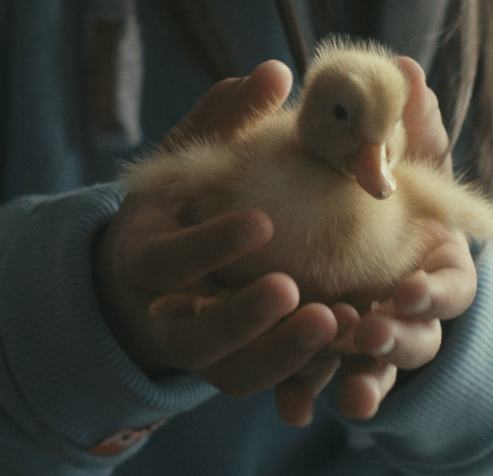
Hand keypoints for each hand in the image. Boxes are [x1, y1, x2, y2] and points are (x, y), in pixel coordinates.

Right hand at [95, 61, 342, 421]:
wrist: (152, 278)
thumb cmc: (176, 207)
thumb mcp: (187, 160)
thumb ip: (223, 122)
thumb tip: (275, 73)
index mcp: (146, 262)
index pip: (167, 262)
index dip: (208, 247)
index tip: (261, 222)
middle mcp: (165, 319)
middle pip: (193, 339)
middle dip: (240, 319)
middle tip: (293, 291)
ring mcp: (200, 354)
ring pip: (231, 375)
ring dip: (280, 357)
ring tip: (336, 323)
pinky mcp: (233, 370)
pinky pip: (264, 385)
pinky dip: (301, 376)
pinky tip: (347, 348)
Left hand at [332, 57, 477, 419]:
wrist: (297, 224)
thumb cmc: (357, 188)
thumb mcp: (372, 158)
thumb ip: (393, 129)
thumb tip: (407, 76)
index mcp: (428, 263)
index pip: (450, 286)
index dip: (434, 293)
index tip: (406, 291)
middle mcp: (404, 309)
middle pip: (418, 337)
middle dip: (399, 338)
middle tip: (370, 334)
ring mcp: (366, 339)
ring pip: (374, 368)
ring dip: (364, 378)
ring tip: (348, 395)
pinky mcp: (322, 358)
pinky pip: (318, 381)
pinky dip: (309, 395)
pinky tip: (294, 411)